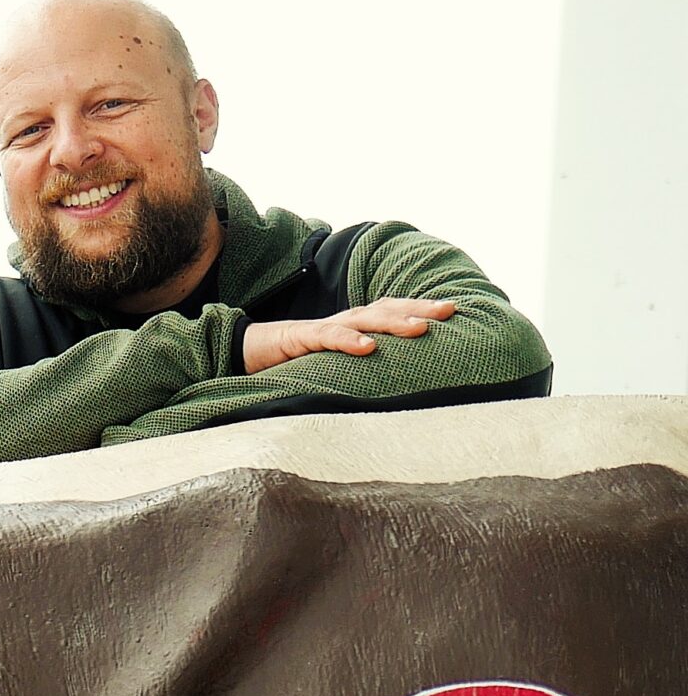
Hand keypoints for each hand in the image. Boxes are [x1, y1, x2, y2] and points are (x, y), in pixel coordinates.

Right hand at [243, 298, 454, 373]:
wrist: (241, 353)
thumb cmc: (288, 361)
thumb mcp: (330, 364)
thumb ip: (357, 369)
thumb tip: (395, 387)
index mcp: (351, 327)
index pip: (390, 311)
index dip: (419, 308)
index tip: (453, 311)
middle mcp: (341, 322)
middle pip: (385, 308)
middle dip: (418, 308)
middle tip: (448, 310)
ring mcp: (320, 328)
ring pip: (362, 319)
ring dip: (393, 322)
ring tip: (420, 328)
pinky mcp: (297, 337)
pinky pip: (326, 336)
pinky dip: (348, 340)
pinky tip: (368, 347)